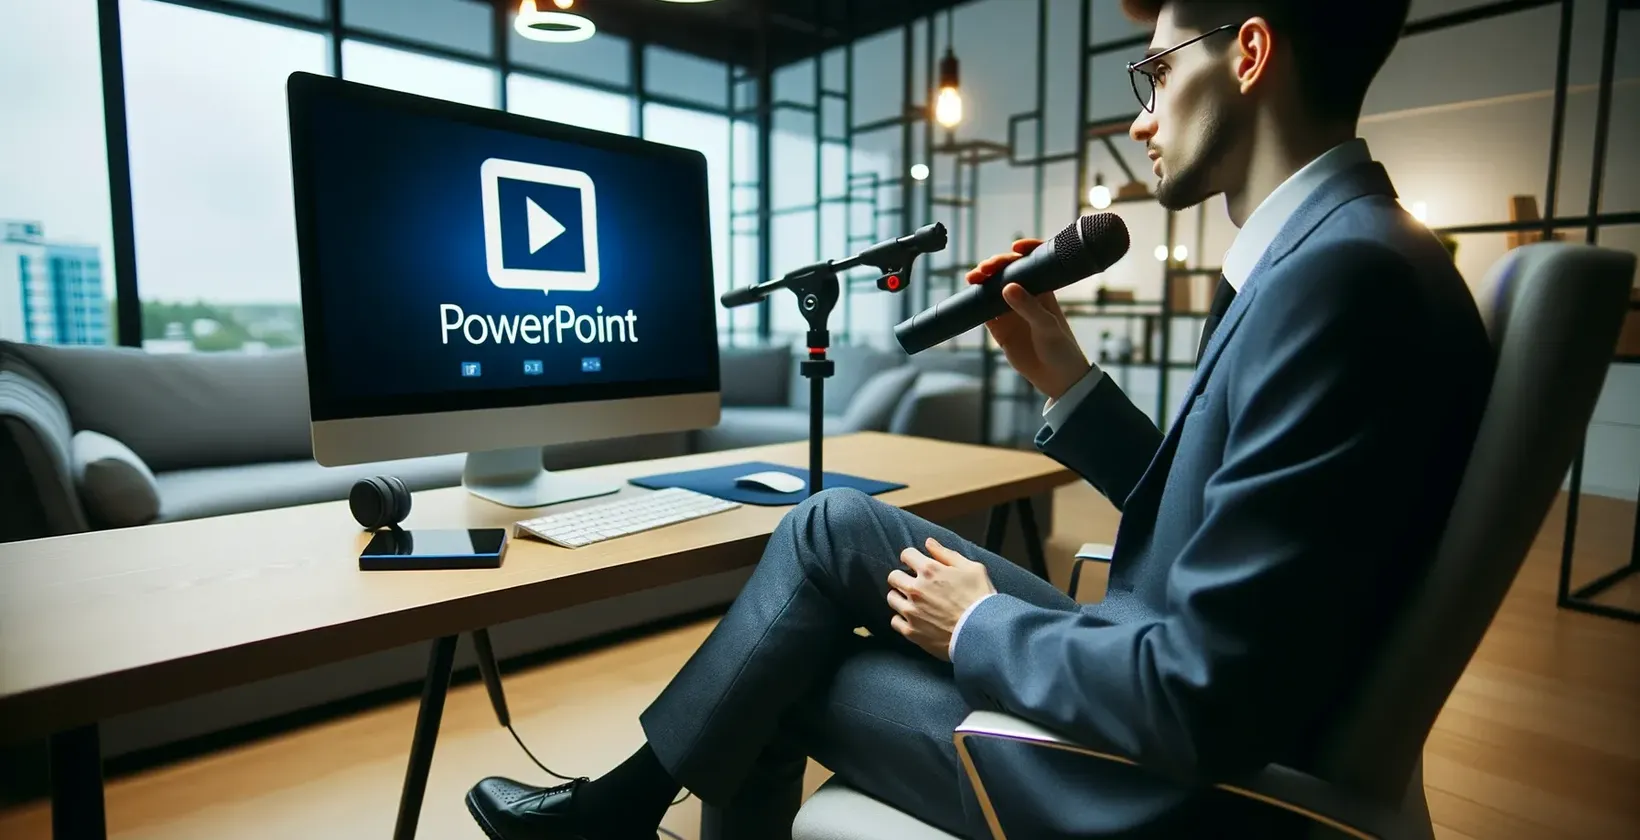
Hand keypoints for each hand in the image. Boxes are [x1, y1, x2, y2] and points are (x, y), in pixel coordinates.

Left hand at [886, 537, 996, 660]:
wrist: (984, 633)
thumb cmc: (981, 599)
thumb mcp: (972, 568)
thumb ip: (946, 554)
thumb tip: (929, 543)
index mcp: (930, 570)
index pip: (906, 554)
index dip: (912, 557)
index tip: (916, 563)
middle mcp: (916, 589)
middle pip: (893, 576)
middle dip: (902, 577)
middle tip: (914, 583)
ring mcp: (912, 611)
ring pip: (892, 598)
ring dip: (901, 597)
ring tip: (914, 602)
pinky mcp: (912, 631)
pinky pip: (895, 621)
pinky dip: (902, 619)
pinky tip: (914, 619)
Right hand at [966, 239, 1091, 398]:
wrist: (1057, 378)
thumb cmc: (1061, 348)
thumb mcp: (1047, 326)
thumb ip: (1028, 307)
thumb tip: (1007, 286)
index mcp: (1043, 289)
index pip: (1032, 263)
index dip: (1024, 250)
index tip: (1015, 247)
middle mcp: (1025, 296)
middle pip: (1006, 272)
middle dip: (995, 266)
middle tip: (984, 269)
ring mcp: (1010, 311)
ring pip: (992, 289)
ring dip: (982, 282)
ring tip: (973, 279)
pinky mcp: (999, 328)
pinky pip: (984, 311)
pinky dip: (975, 304)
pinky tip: (971, 298)